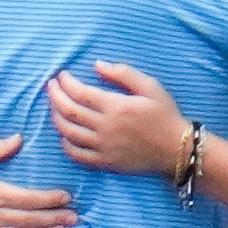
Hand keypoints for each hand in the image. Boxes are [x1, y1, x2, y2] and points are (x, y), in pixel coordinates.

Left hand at [49, 62, 194, 177]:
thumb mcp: (150, 86)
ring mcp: (104, 147)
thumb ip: (123, 73)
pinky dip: (65, 143)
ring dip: (56, 117)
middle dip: (55, 96)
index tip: (62, 76)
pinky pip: (77, 154)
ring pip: (68, 132)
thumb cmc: (165, 114)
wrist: (177, 149)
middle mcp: (106, 128)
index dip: (66, 83)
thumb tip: (97, 65)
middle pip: (69, 111)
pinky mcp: (105, 162)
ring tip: (55, 106)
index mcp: (116, 107)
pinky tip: (65, 133)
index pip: (80, 93)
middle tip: (51, 87)